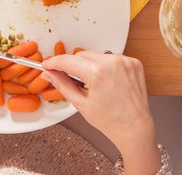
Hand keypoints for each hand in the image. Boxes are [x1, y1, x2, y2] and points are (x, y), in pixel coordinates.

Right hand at [43, 52, 160, 173]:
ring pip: (97, 55)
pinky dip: (107, 66)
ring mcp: (125, 61)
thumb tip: (49, 73)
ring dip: (91, 65)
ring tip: (95, 84)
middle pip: (82, 55)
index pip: (68, 60)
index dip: (54, 62)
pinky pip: (113, 58)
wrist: (134, 126)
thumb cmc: (110, 120)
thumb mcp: (80, 103)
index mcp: (98, 73)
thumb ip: (62, 84)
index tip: (48, 64)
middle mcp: (113, 62)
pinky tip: (108, 81)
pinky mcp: (134, 62)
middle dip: (74, 65)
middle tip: (73, 80)